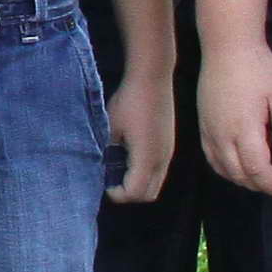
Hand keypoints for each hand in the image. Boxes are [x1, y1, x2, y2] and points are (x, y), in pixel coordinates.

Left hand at [105, 71, 173, 204]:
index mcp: (146, 157)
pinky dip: (145, 173)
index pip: (135, 193)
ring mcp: (168, 152)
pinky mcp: (169, 144)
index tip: (104, 184)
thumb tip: (102, 165)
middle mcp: (161, 159)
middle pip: (148, 194)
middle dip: (129, 194)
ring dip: (138, 183)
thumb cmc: (130, 99)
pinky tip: (129, 156)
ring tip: (119, 170)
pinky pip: (159, 170)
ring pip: (156, 183)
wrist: (153, 76)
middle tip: (111, 182)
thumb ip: (107, 149)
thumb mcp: (110, 126)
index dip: (118, 195)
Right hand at [196, 38, 271, 197]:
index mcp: (245, 129)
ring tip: (260, 179)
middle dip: (259, 186)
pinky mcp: (202, 125)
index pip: (258, 171)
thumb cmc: (259, 68)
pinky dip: (224, 170)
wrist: (227, 46)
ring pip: (223, 169)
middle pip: (239, 175)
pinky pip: (210, 157)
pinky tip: (236, 167)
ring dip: (242, 180)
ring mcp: (209, 130)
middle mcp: (223, 135)